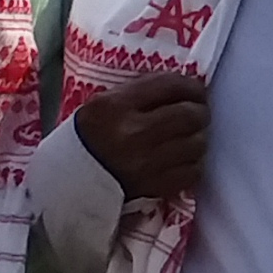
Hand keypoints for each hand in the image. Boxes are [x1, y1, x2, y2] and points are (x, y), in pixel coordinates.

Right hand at [75, 72, 211, 199]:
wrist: (73, 179)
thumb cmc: (92, 135)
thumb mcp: (105, 102)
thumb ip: (142, 90)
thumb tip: (183, 86)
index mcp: (116, 106)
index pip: (169, 86)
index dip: (190, 86)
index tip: (195, 90)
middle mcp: (133, 133)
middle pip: (189, 115)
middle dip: (199, 111)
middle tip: (197, 113)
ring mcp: (146, 162)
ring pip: (196, 143)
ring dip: (197, 138)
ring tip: (188, 136)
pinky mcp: (155, 186)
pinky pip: (192, 171)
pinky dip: (192, 163)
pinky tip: (182, 159)